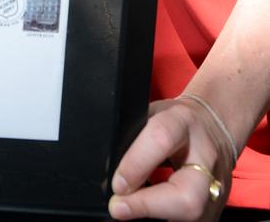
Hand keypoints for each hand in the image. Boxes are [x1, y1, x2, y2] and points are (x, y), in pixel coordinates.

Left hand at [108, 97, 234, 221]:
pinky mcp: (218, 210)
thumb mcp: (151, 114)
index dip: (136, 164)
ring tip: (131, 207)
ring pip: (192, 217)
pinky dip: (165, 217)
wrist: (213, 127)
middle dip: (149, 206)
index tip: (117, 184)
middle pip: (187, 196)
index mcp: (182, 122)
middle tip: (119, 207)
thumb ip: (133, 137)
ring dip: (155, 216)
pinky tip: (149, 211)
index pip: (161, 139)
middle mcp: (205, 157)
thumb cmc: (175, 121)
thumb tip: (109, 167)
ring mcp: (217, 189)